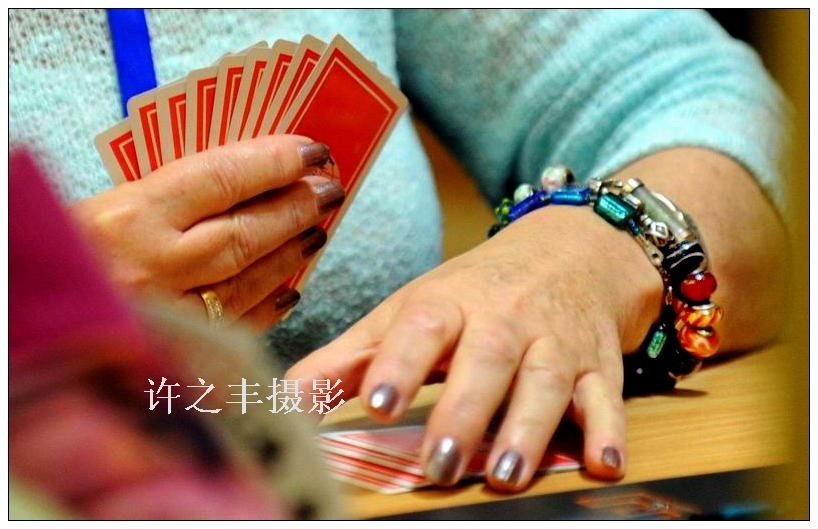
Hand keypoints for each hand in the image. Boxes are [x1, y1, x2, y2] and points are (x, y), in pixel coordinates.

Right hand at [70, 135, 344, 331]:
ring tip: (317, 232)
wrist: (34, 320)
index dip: (275, 161)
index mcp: (128, 217)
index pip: (221, 177)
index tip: (312, 151)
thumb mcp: (106, 209)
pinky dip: (267, 307)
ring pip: (246, 279)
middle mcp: (150, 265)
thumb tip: (250, 181)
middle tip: (329, 191)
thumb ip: (171, 198)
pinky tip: (290, 291)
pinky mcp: (174, 353)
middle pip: (245, 231)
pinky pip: (235, 327)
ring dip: (291, 254)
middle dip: (296, 207)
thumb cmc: (66, 249)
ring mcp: (165, 314)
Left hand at [287, 204, 662, 491]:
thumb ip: (351, 358)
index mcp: (449, 302)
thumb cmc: (476, 289)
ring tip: (505, 476)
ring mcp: (556, 341)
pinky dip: (609, 429)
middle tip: (438, 462)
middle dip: (464, 411)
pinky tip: (605, 464)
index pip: (423, 326)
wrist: (572, 248)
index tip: (376, 402)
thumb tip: (282, 401)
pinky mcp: (599, 363)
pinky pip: (607, 396)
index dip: (400, 362)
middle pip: (487, 361)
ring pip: (547, 383)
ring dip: (529, 429)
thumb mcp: (412, 309)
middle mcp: (505, 318)